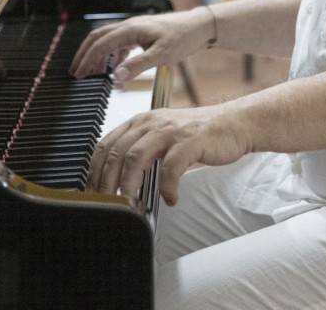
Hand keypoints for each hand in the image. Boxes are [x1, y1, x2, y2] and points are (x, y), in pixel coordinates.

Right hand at [70, 8, 212, 81]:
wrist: (200, 27)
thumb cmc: (184, 37)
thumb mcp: (161, 55)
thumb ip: (137, 65)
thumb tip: (115, 76)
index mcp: (131, 29)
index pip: (100, 44)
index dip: (87, 60)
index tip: (78, 74)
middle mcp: (129, 26)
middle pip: (98, 38)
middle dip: (85, 54)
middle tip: (76, 72)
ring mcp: (134, 29)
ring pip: (107, 40)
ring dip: (97, 55)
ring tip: (91, 73)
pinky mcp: (140, 34)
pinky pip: (118, 43)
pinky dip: (110, 55)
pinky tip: (113, 67)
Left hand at [87, 105, 250, 204]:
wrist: (232, 124)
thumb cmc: (197, 135)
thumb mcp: (162, 136)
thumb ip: (141, 151)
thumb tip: (117, 179)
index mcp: (141, 121)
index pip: (106, 144)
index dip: (94, 170)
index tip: (92, 191)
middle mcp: (151, 123)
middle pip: (117, 152)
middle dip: (107, 181)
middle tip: (108, 203)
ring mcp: (170, 131)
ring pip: (136, 157)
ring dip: (129, 184)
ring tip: (131, 203)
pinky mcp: (190, 141)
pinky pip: (172, 167)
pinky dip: (168, 186)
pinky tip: (170, 198)